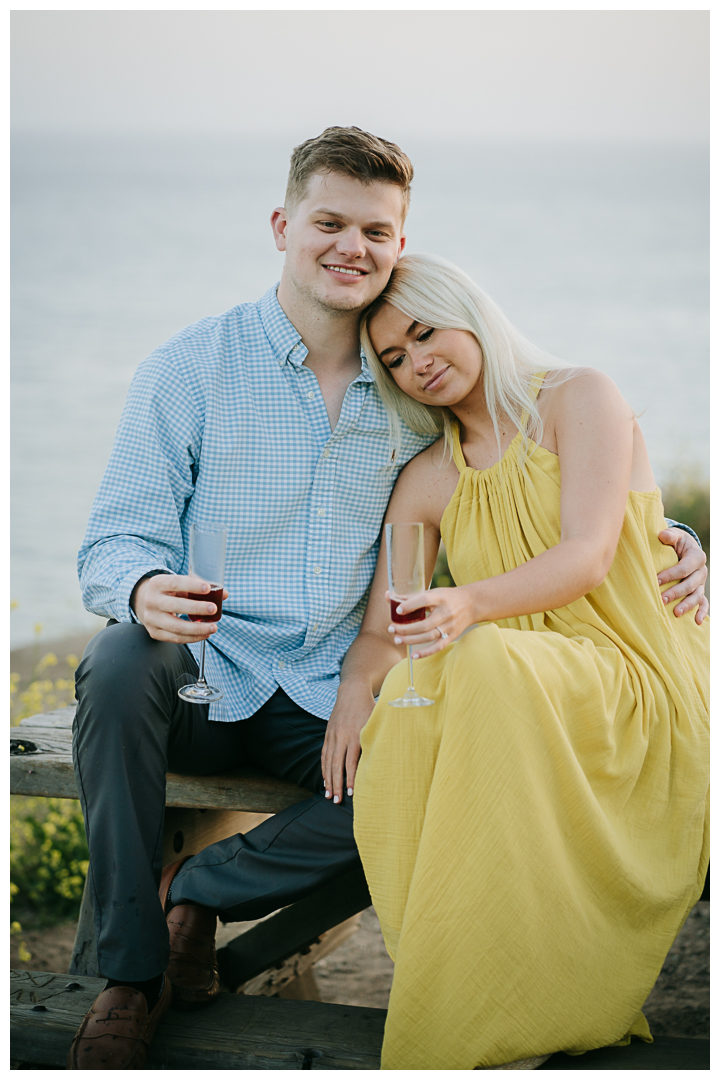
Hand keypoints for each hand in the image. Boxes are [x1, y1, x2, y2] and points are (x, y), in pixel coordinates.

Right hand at [131, 574, 229, 641]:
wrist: (143, 601)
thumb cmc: (168, 591)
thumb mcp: (179, 584)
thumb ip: (199, 587)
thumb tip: (224, 594)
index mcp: (157, 583)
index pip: (175, 583)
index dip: (192, 586)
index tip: (208, 588)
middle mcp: (151, 601)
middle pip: (175, 606)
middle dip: (197, 608)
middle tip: (214, 609)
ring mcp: (151, 618)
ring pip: (176, 626)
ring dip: (197, 629)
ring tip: (213, 627)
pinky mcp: (154, 632)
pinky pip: (175, 638)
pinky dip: (192, 638)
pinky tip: (204, 634)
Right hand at [321, 681, 375, 804]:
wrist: (352, 691)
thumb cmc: (369, 708)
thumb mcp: (376, 721)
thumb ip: (378, 738)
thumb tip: (387, 757)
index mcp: (355, 735)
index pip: (351, 762)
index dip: (351, 778)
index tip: (352, 793)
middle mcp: (342, 736)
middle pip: (337, 765)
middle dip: (337, 784)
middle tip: (336, 801)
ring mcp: (333, 735)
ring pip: (328, 762)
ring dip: (328, 780)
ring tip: (328, 795)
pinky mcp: (328, 734)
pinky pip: (324, 754)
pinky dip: (323, 768)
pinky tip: (325, 780)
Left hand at [387, 586, 477, 659]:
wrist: (472, 604)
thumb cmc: (447, 597)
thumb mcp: (432, 593)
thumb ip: (411, 597)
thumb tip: (388, 596)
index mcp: (440, 598)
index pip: (424, 601)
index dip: (410, 605)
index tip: (398, 610)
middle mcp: (446, 612)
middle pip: (425, 624)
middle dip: (406, 628)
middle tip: (391, 628)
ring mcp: (450, 626)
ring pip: (429, 636)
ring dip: (411, 640)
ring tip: (397, 640)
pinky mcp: (452, 636)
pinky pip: (438, 647)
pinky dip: (425, 653)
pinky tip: (413, 655)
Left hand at [657, 528, 707, 624]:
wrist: (685, 548)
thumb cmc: (676, 542)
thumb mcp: (675, 536)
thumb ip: (670, 535)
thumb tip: (663, 535)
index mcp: (697, 557)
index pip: (684, 568)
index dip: (670, 575)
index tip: (656, 581)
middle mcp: (701, 571)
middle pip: (690, 584)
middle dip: (676, 592)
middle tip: (661, 599)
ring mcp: (702, 583)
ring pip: (697, 596)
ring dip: (687, 605)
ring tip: (676, 613)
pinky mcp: (700, 591)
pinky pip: (704, 603)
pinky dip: (702, 612)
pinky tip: (697, 622)